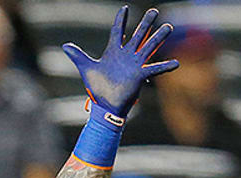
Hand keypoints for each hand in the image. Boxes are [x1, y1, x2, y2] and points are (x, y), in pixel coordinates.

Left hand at [62, 6, 178, 119]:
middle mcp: (126, 56)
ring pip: (148, 47)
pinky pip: (154, 69)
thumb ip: (78, 56)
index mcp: (113, 52)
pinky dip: (165, 66)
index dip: (121, 20)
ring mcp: (135, 64)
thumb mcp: (87, 69)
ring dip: (158, 38)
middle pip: (138, 35)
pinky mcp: (139, 75)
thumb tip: (65, 45)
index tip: (124, 8)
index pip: (118, 31)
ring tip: (168, 27)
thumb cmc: (97, 88)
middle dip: (146, 23)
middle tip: (154, 11)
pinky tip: (176, 63)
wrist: (104, 106)